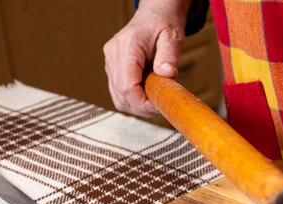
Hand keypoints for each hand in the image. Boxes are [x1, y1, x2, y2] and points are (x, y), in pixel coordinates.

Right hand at [103, 0, 190, 116]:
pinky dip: (132, 100)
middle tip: (160, 106)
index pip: (127, 85)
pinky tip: (146, 95)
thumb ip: (169, 55)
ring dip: (136, 106)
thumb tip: (167, 73)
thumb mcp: (172, 37)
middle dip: (141, 107)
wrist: (154, 16)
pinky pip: (117, 92)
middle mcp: (113, 54)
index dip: (142, 102)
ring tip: (154, 100)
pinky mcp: (112, 68)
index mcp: (127, 46)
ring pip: (117, 97)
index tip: (159, 106)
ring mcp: (110, 61)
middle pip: (120, 94)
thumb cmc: (164, 25)